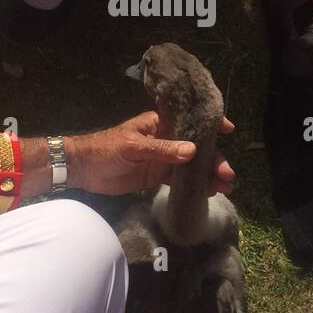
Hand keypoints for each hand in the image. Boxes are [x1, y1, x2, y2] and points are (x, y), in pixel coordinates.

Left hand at [65, 111, 235, 195]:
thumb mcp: (133, 147)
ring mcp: (164, 158)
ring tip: (225, 187)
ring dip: (209, 175)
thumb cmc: (106, 148)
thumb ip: (162, 150)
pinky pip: (182, 180)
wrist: (84, 169)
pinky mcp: (158, 176)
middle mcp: (167, 139)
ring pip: (193, 165)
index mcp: (160, 123)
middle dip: (215, 160)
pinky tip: (209, 193)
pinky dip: (196, 186)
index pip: (190, 119)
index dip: (211, 123)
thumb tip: (192, 151)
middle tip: (228, 176)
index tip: (228, 130)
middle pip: (198, 148)